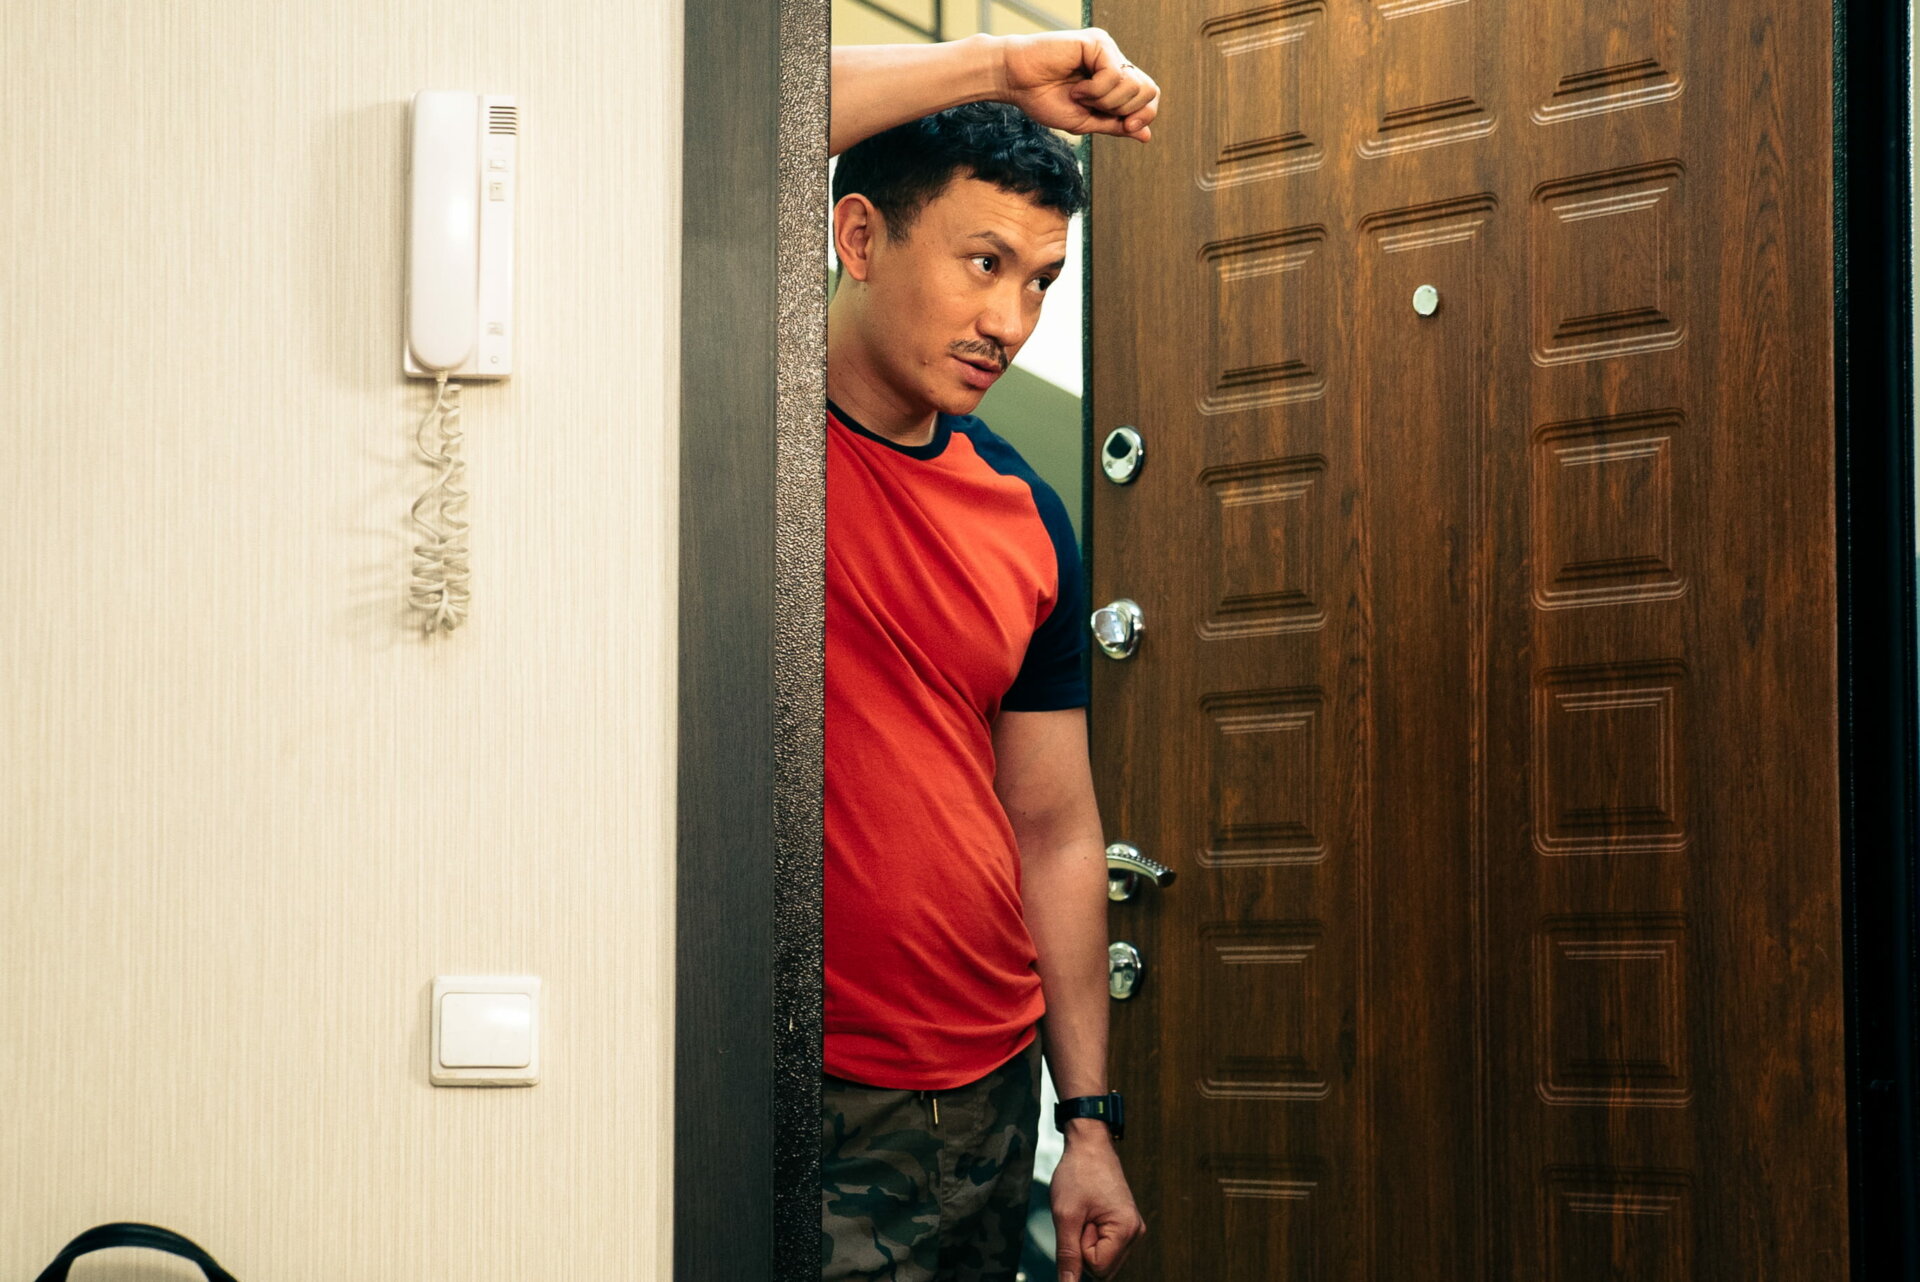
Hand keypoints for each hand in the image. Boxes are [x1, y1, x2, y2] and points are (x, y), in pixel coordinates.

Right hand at [997, 29, 1159, 142]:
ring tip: (1079, 96)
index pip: (1148, 96)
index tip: (1129, 126)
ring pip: (1134, 84)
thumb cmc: (1043, 99)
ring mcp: (1107, 51)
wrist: (1016, 82)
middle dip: (1123, 109)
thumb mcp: (1085, 122)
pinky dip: (1095, 89)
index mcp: (1114, 81)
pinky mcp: (1097, 42)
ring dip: (1105, 100)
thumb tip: (1146, 136)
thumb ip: (1115, 126)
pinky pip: (1114, 74)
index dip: (1146, 115)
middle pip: (1149, 90)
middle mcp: (1114, 62)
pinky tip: (1076, 87)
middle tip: (1094, 108)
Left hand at [1048, 1131, 1144, 1280]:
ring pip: (1101, 1259)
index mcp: (1126, 1230)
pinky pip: (1103, 1246)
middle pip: (1102, 1268)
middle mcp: (1135, 1233)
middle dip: (1084, 1247)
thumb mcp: (1066, 1214)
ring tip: (1086, 1212)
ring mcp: (1130, 1230)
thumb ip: (1068, 1255)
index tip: (1081, 1219)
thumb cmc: (1078, 1173)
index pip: (1097, 1268)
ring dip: (1086, 1241)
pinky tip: (1090, 1213)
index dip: (1080, 1247)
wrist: (1089, 1144)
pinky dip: (1090, 1235)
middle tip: (1082, 1216)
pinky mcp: (1123, 1226)